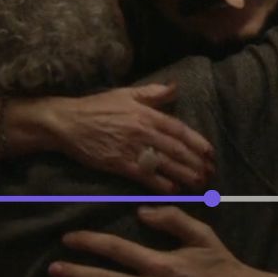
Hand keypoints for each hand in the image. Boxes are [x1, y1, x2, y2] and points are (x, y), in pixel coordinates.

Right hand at [43, 84, 214, 193]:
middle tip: (210, 174)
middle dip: (195, 162)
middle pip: (176, 149)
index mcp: (146, 113)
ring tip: (199, 184)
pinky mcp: (119, 163)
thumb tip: (175, 87)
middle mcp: (142, 130)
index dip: (197, 141)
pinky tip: (173, 190)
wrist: (67, 122)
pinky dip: (160, 183)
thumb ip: (153, 93)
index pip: (178, 128)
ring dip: (184, 174)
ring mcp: (131, 148)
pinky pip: (145, 175)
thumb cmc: (97, 107)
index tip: (210, 153)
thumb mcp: (126, 94)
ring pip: (164, 163)